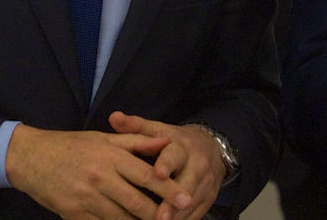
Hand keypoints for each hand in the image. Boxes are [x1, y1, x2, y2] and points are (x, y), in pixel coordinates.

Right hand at [4, 124, 191, 219]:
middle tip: (177, 218)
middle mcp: (100, 178)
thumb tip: (165, 141)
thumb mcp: (104, 137)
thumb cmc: (72, 146)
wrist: (31, 159)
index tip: (186, 199)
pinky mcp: (75, 214)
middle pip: (137, 202)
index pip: (147, 176)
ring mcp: (87, 199)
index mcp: (110, 156)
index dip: (169, 190)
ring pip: (121, 219)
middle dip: (160, 214)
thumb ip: (137, 141)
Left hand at [108, 112, 225, 219]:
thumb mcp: (159, 131)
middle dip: (173, 203)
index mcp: (182, 147)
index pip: (175, 155)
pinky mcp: (208, 200)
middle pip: (186, 186)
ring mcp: (205, 185)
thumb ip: (135, 126)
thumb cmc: (176, 142)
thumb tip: (113, 117)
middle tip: (159, 217)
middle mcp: (198, 166)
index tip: (158, 173)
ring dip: (177, 217)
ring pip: (191, 205)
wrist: (212, 149)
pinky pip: (195, 216)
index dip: (166, 164)